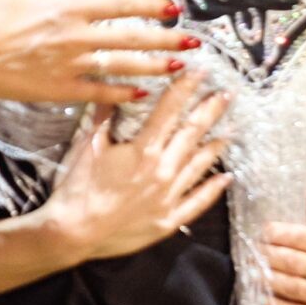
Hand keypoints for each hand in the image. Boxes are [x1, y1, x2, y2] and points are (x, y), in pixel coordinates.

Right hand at [0, 0, 191, 103]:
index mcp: (69, 8)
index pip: (121, 6)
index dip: (151, 7)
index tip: (174, 8)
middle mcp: (76, 38)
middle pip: (131, 39)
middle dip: (165, 41)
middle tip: (193, 42)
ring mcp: (71, 66)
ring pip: (122, 67)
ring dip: (154, 67)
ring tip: (178, 67)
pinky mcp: (61, 90)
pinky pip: (100, 93)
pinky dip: (122, 94)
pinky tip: (142, 93)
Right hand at [33, 74, 233, 262]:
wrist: (73, 232)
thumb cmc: (78, 188)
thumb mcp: (88, 146)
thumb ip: (104, 116)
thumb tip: (115, 90)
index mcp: (143, 150)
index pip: (170, 110)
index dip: (186, 88)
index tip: (201, 72)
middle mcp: (162, 171)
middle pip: (192, 134)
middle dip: (210, 111)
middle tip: (227, 94)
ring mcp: (168, 197)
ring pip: (200, 165)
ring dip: (217, 145)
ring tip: (232, 129)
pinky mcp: (168, 220)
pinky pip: (198, 202)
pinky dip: (214, 189)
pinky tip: (227, 177)